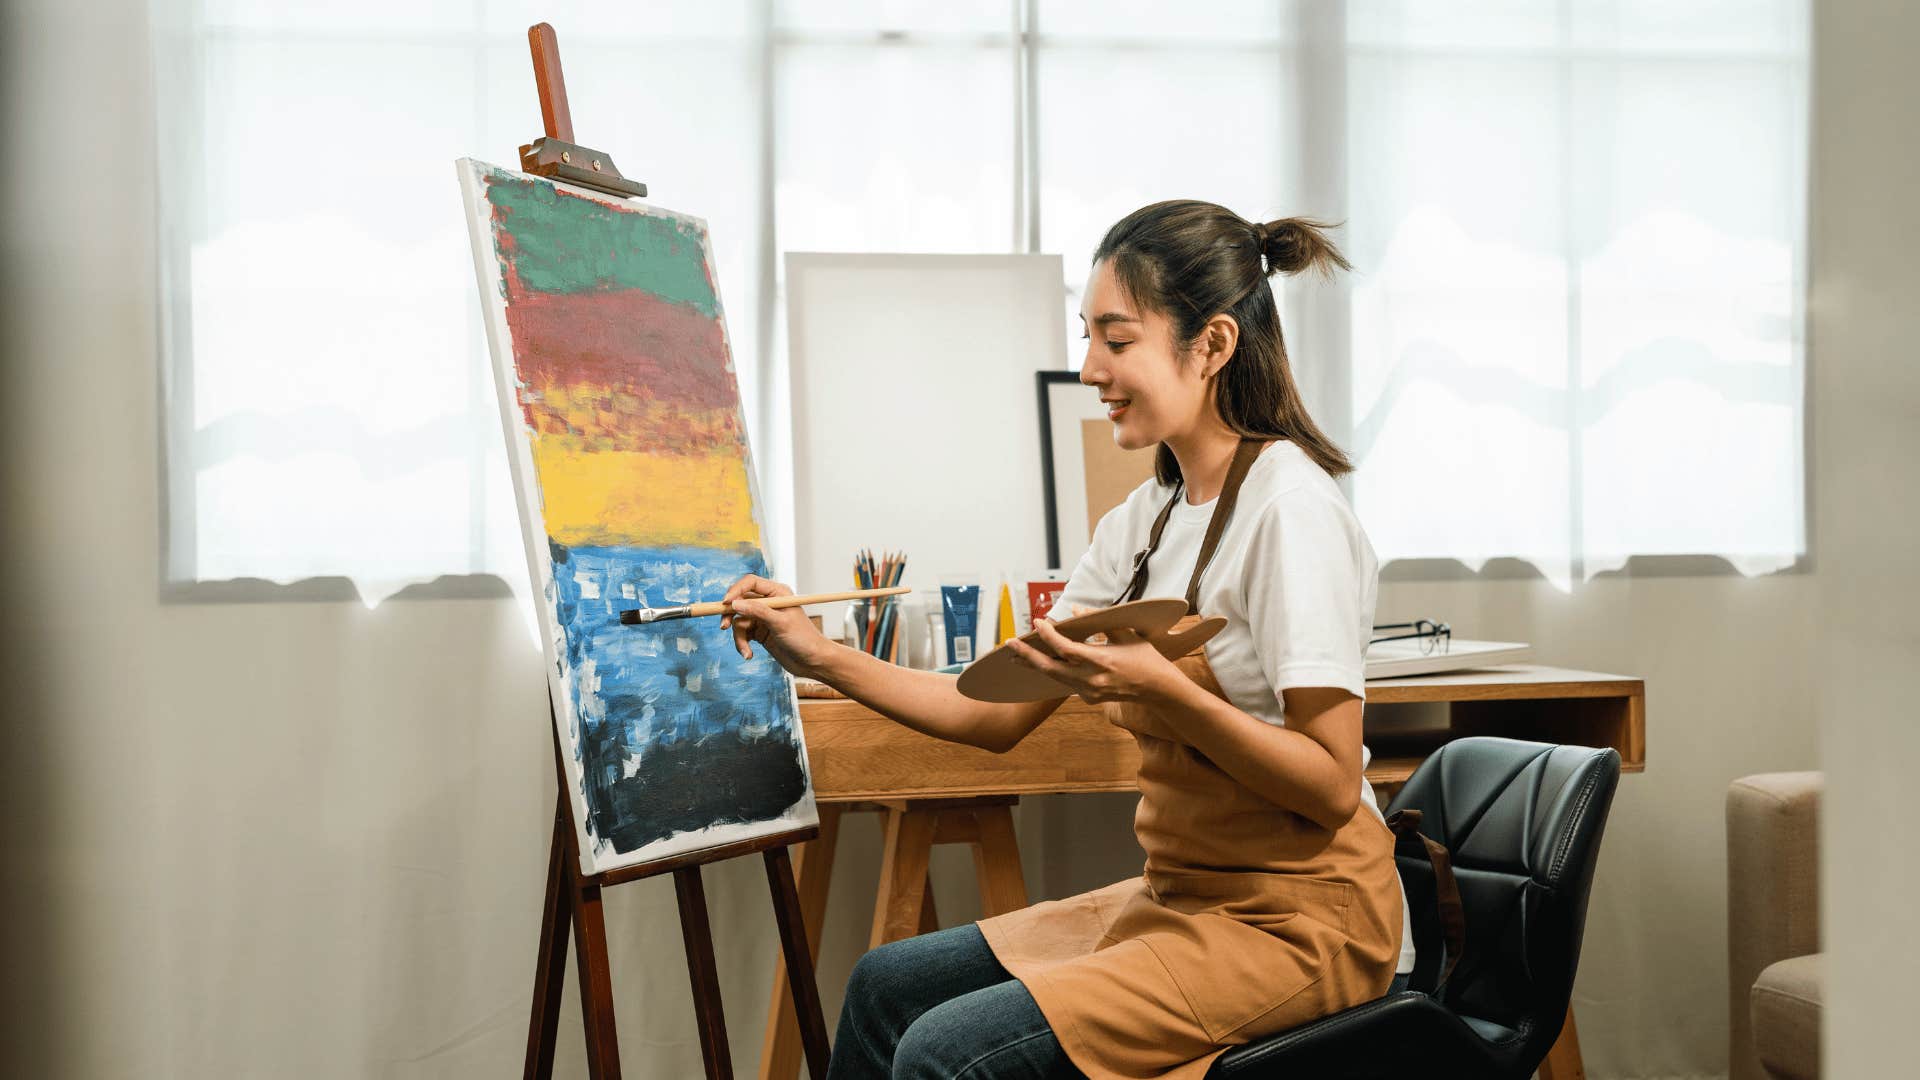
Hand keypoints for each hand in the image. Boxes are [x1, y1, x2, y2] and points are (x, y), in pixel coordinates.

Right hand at [720, 574, 829, 675]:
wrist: (812, 662)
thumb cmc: (803, 639)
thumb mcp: (780, 623)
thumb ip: (757, 611)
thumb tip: (734, 603)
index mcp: (777, 593)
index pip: (750, 583)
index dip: (735, 591)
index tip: (726, 604)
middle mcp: (769, 603)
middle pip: (740, 601)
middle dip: (731, 615)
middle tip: (724, 626)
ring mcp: (763, 618)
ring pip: (739, 621)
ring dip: (738, 637)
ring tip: (746, 652)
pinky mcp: (759, 632)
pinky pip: (742, 634)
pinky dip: (742, 644)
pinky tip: (748, 655)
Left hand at [1004, 606, 1182, 705]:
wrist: (1158, 690)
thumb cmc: (1145, 658)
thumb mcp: (1126, 635)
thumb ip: (1099, 622)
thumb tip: (1075, 608)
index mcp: (1101, 660)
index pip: (1065, 648)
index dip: (1048, 635)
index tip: (1038, 622)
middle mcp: (1091, 679)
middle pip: (1050, 668)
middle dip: (1027, 656)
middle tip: (1009, 644)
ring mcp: (1089, 691)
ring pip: (1054, 677)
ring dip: (1036, 665)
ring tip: (1017, 655)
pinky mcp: (1089, 698)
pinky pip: (1066, 683)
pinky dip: (1055, 670)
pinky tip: (1043, 663)